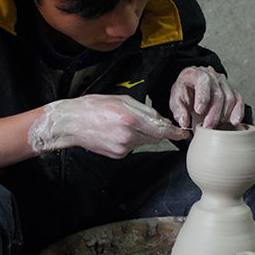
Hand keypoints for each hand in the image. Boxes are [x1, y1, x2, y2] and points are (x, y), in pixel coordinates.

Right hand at [27, 94, 188, 157]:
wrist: (71, 123)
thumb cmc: (94, 107)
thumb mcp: (121, 100)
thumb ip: (144, 110)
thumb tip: (161, 119)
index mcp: (130, 119)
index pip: (160, 129)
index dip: (174, 132)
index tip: (183, 134)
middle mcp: (128, 135)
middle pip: (154, 137)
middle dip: (155, 130)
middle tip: (145, 121)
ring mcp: (122, 148)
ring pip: (143, 141)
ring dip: (141, 134)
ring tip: (123, 124)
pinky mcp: (118, 155)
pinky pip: (132, 146)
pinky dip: (130, 139)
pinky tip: (116, 132)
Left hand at [169, 66, 244, 128]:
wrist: (192, 86)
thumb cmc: (185, 91)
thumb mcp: (176, 99)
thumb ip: (178, 110)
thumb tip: (185, 121)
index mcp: (196, 74)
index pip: (203, 81)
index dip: (202, 96)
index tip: (199, 111)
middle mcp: (212, 75)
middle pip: (218, 94)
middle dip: (213, 114)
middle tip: (207, 127)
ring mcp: (223, 82)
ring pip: (230, 98)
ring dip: (223, 115)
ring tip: (215, 127)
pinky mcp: (231, 90)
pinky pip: (238, 100)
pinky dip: (238, 112)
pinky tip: (234, 122)